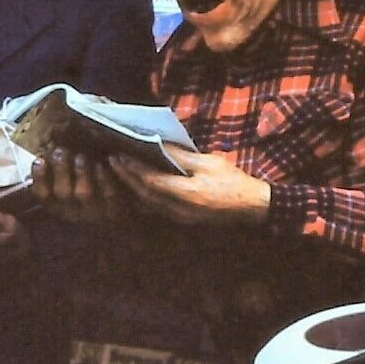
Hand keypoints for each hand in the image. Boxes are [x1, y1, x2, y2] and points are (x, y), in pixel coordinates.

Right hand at [31, 147, 127, 222]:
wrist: (115, 224)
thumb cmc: (84, 201)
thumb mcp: (65, 191)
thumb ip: (53, 178)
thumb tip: (41, 159)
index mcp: (56, 207)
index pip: (42, 195)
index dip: (39, 177)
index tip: (41, 159)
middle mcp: (72, 213)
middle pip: (62, 192)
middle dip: (61, 169)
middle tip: (62, 150)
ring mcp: (93, 213)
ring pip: (83, 193)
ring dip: (81, 171)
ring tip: (81, 156)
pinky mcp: (113, 209)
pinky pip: (107, 193)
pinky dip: (103, 177)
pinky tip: (101, 164)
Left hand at [105, 150, 269, 226]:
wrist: (251, 206)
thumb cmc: (233, 182)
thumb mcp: (208, 163)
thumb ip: (182, 157)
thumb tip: (160, 144)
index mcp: (186, 194)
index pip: (151, 181)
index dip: (133, 169)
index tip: (119, 155)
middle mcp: (178, 209)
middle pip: (144, 194)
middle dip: (127, 178)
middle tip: (113, 161)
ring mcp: (180, 217)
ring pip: (148, 202)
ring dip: (134, 187)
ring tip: (122, 170)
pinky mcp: (182, 218)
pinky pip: (157, 206)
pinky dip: (146, 194)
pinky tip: (140, 183)